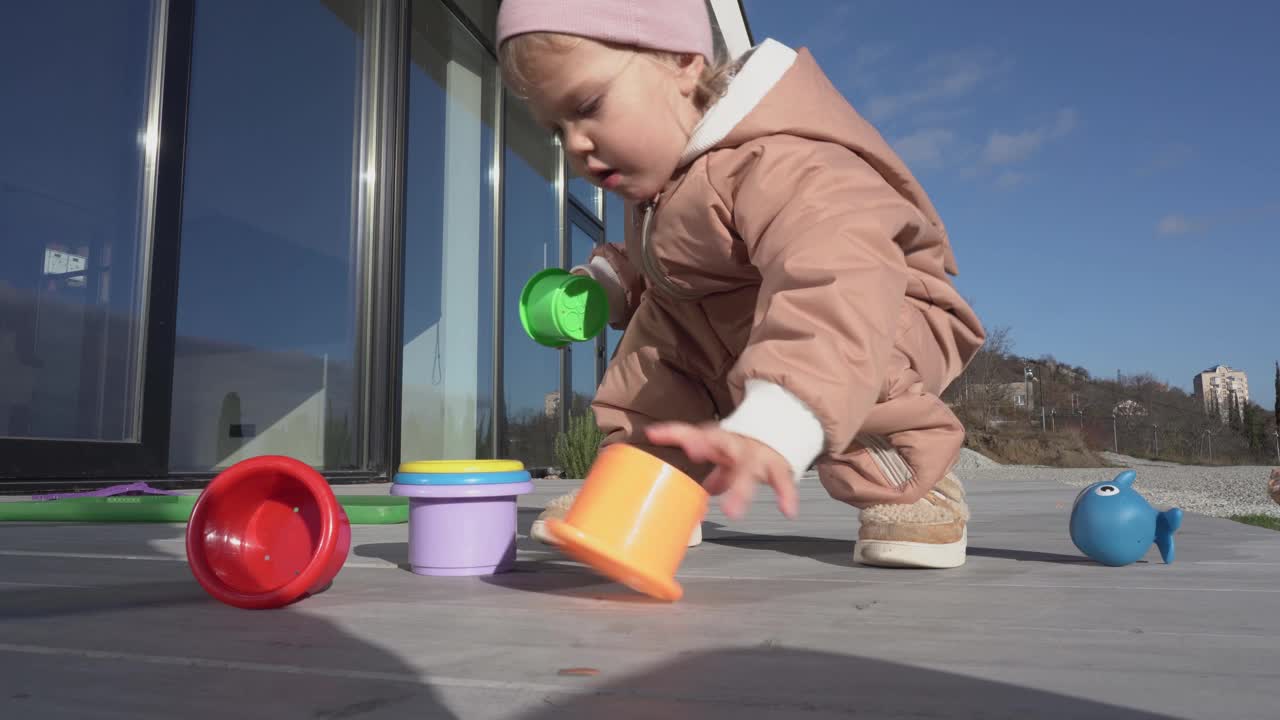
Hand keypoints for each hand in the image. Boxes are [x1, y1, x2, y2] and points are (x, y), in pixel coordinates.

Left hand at [645, 422, 797, 519]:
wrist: (782, 431)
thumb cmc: (742, 448)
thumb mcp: (719, 454)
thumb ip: (704, 475)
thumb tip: (689, 504)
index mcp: (718, 439)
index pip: (692, 432)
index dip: (673, 433)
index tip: (654, 435)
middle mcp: (736, 444)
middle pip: (721, 444)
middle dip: (705, 447)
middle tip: (692, 454)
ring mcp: (757, 455)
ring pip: (748, 469)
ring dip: (740, 490)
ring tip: (732, 513)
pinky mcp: (779, 466)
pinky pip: (782, 481)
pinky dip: (786, 495)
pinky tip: (788, 510)